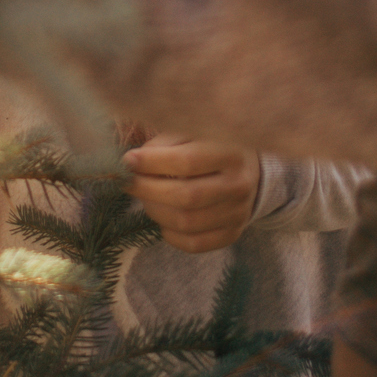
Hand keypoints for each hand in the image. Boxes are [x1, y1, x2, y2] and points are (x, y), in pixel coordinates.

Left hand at [122, 135, 261, 253]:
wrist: (248, 170)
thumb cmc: (210, 146)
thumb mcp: (193, 133)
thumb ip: (165, 144)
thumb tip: (132, 163)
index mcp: (231, 151)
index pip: (188, 161)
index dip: (152, 163)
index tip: (128, 161)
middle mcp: (239, 184)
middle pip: (186, 196)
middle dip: (148, 190)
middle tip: (128, 183)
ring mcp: (238, 212)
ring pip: (187, 222)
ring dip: (155, 211)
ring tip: (146, 198)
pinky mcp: (232, 234)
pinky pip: (194, 244)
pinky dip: (170, 234)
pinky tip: (163, 218)